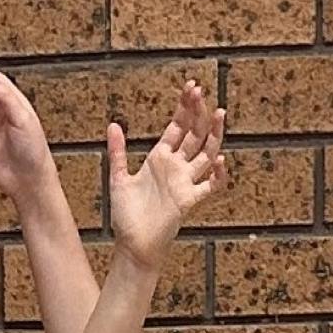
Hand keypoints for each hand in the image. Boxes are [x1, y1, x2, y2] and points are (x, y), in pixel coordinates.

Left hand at [101, 78, 226, 267]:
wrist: (132, 245)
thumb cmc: (126, 216)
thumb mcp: (118, 179)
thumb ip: (118, 152)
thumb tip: (113, 124)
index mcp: (160, 158)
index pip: (178, 126)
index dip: (184, 107)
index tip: (190, 86)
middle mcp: (176, 168)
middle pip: (194, 134)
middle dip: (198, 112)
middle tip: (201, 90)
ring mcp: (185, 183)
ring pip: (207, 153)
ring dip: (214, 134)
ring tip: (219, 113)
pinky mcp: (189, 201)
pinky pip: (210, 187)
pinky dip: (217, 175)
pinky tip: (218, 161)